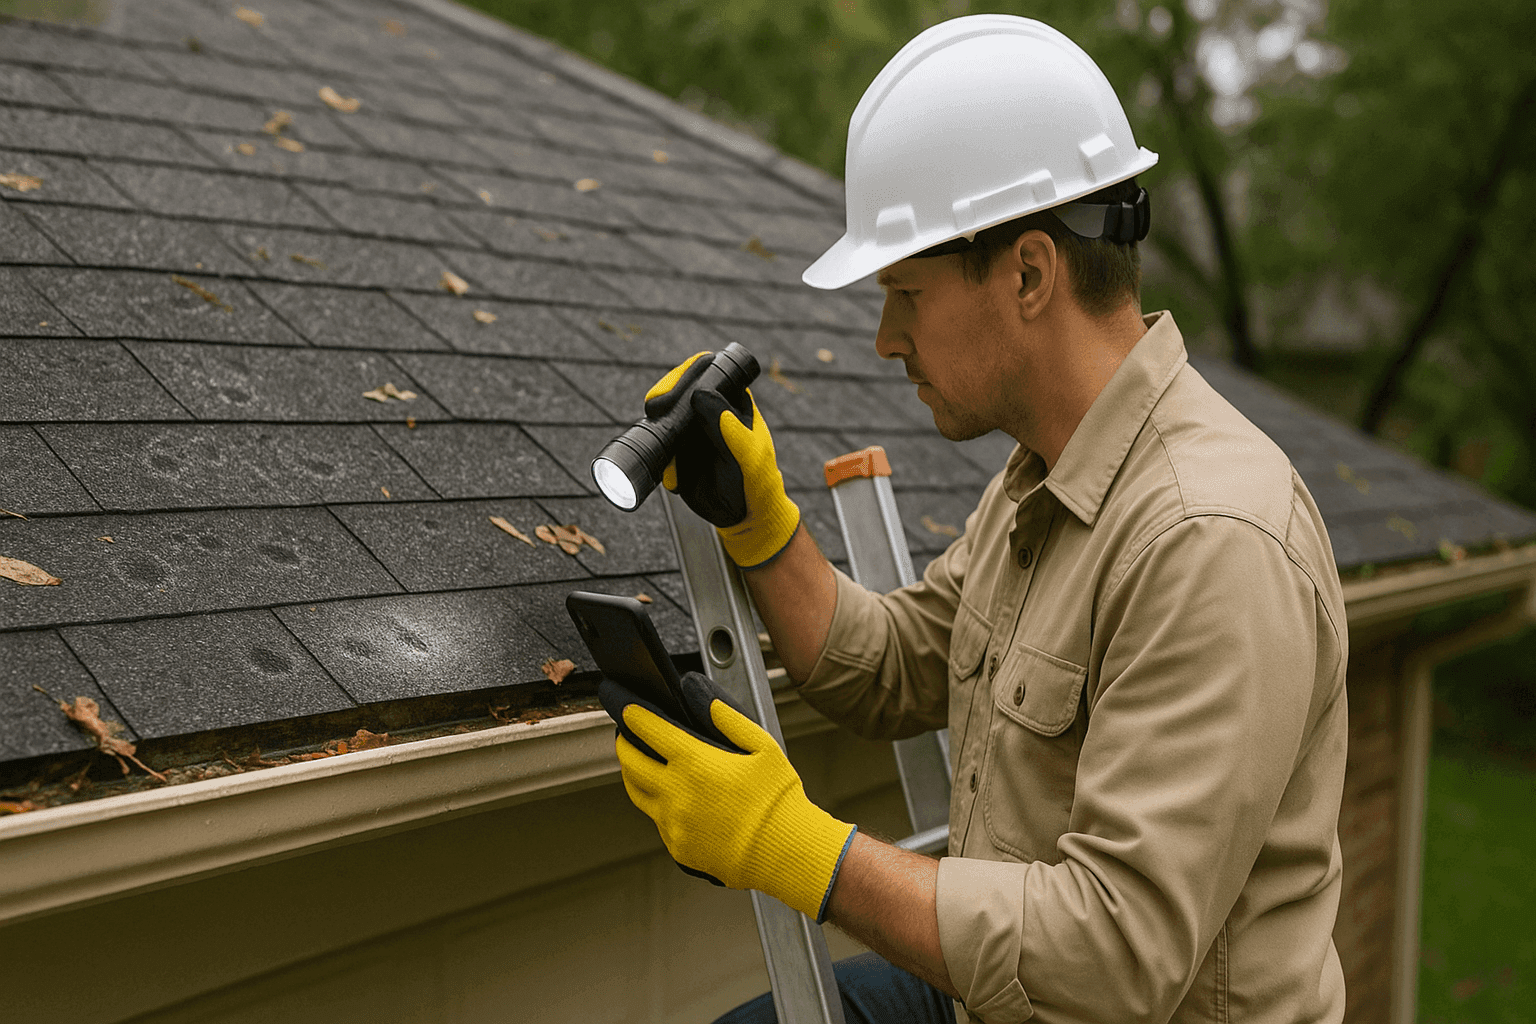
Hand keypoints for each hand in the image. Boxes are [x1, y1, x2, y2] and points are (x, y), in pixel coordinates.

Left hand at [600, 671, 856, 921]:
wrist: (785, 853)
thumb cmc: (778, 801)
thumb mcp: (764, 748)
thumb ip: (731, 719)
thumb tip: (707, 701)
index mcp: (695, 764)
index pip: (650, 730)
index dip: (633, 715)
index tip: (626, 707)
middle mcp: (676, 794)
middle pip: (630, 763)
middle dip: (624, 744)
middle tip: (625, 734)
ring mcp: (673, 823)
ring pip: (637, 793)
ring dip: (631, 774)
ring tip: (636, 763)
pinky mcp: (678, 847)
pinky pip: (656, 821)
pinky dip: (656, 804)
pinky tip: (669, 797)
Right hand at [644, 352, 800, 567]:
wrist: (746, 515)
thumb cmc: (758, 480)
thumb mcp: (748, 454)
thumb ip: (729, 427)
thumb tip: (700, 396)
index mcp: (731, 401)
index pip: (707, 373)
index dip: (687, 374)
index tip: (674, 390)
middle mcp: (708, 411)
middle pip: (677, 389)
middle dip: (663, 400)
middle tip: (656, 411)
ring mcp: (690, 431)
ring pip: (664, 417)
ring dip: (658, 431)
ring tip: (672, 459)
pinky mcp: (677, 453)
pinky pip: (660, 448)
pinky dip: (661, 461)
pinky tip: (673, 479)